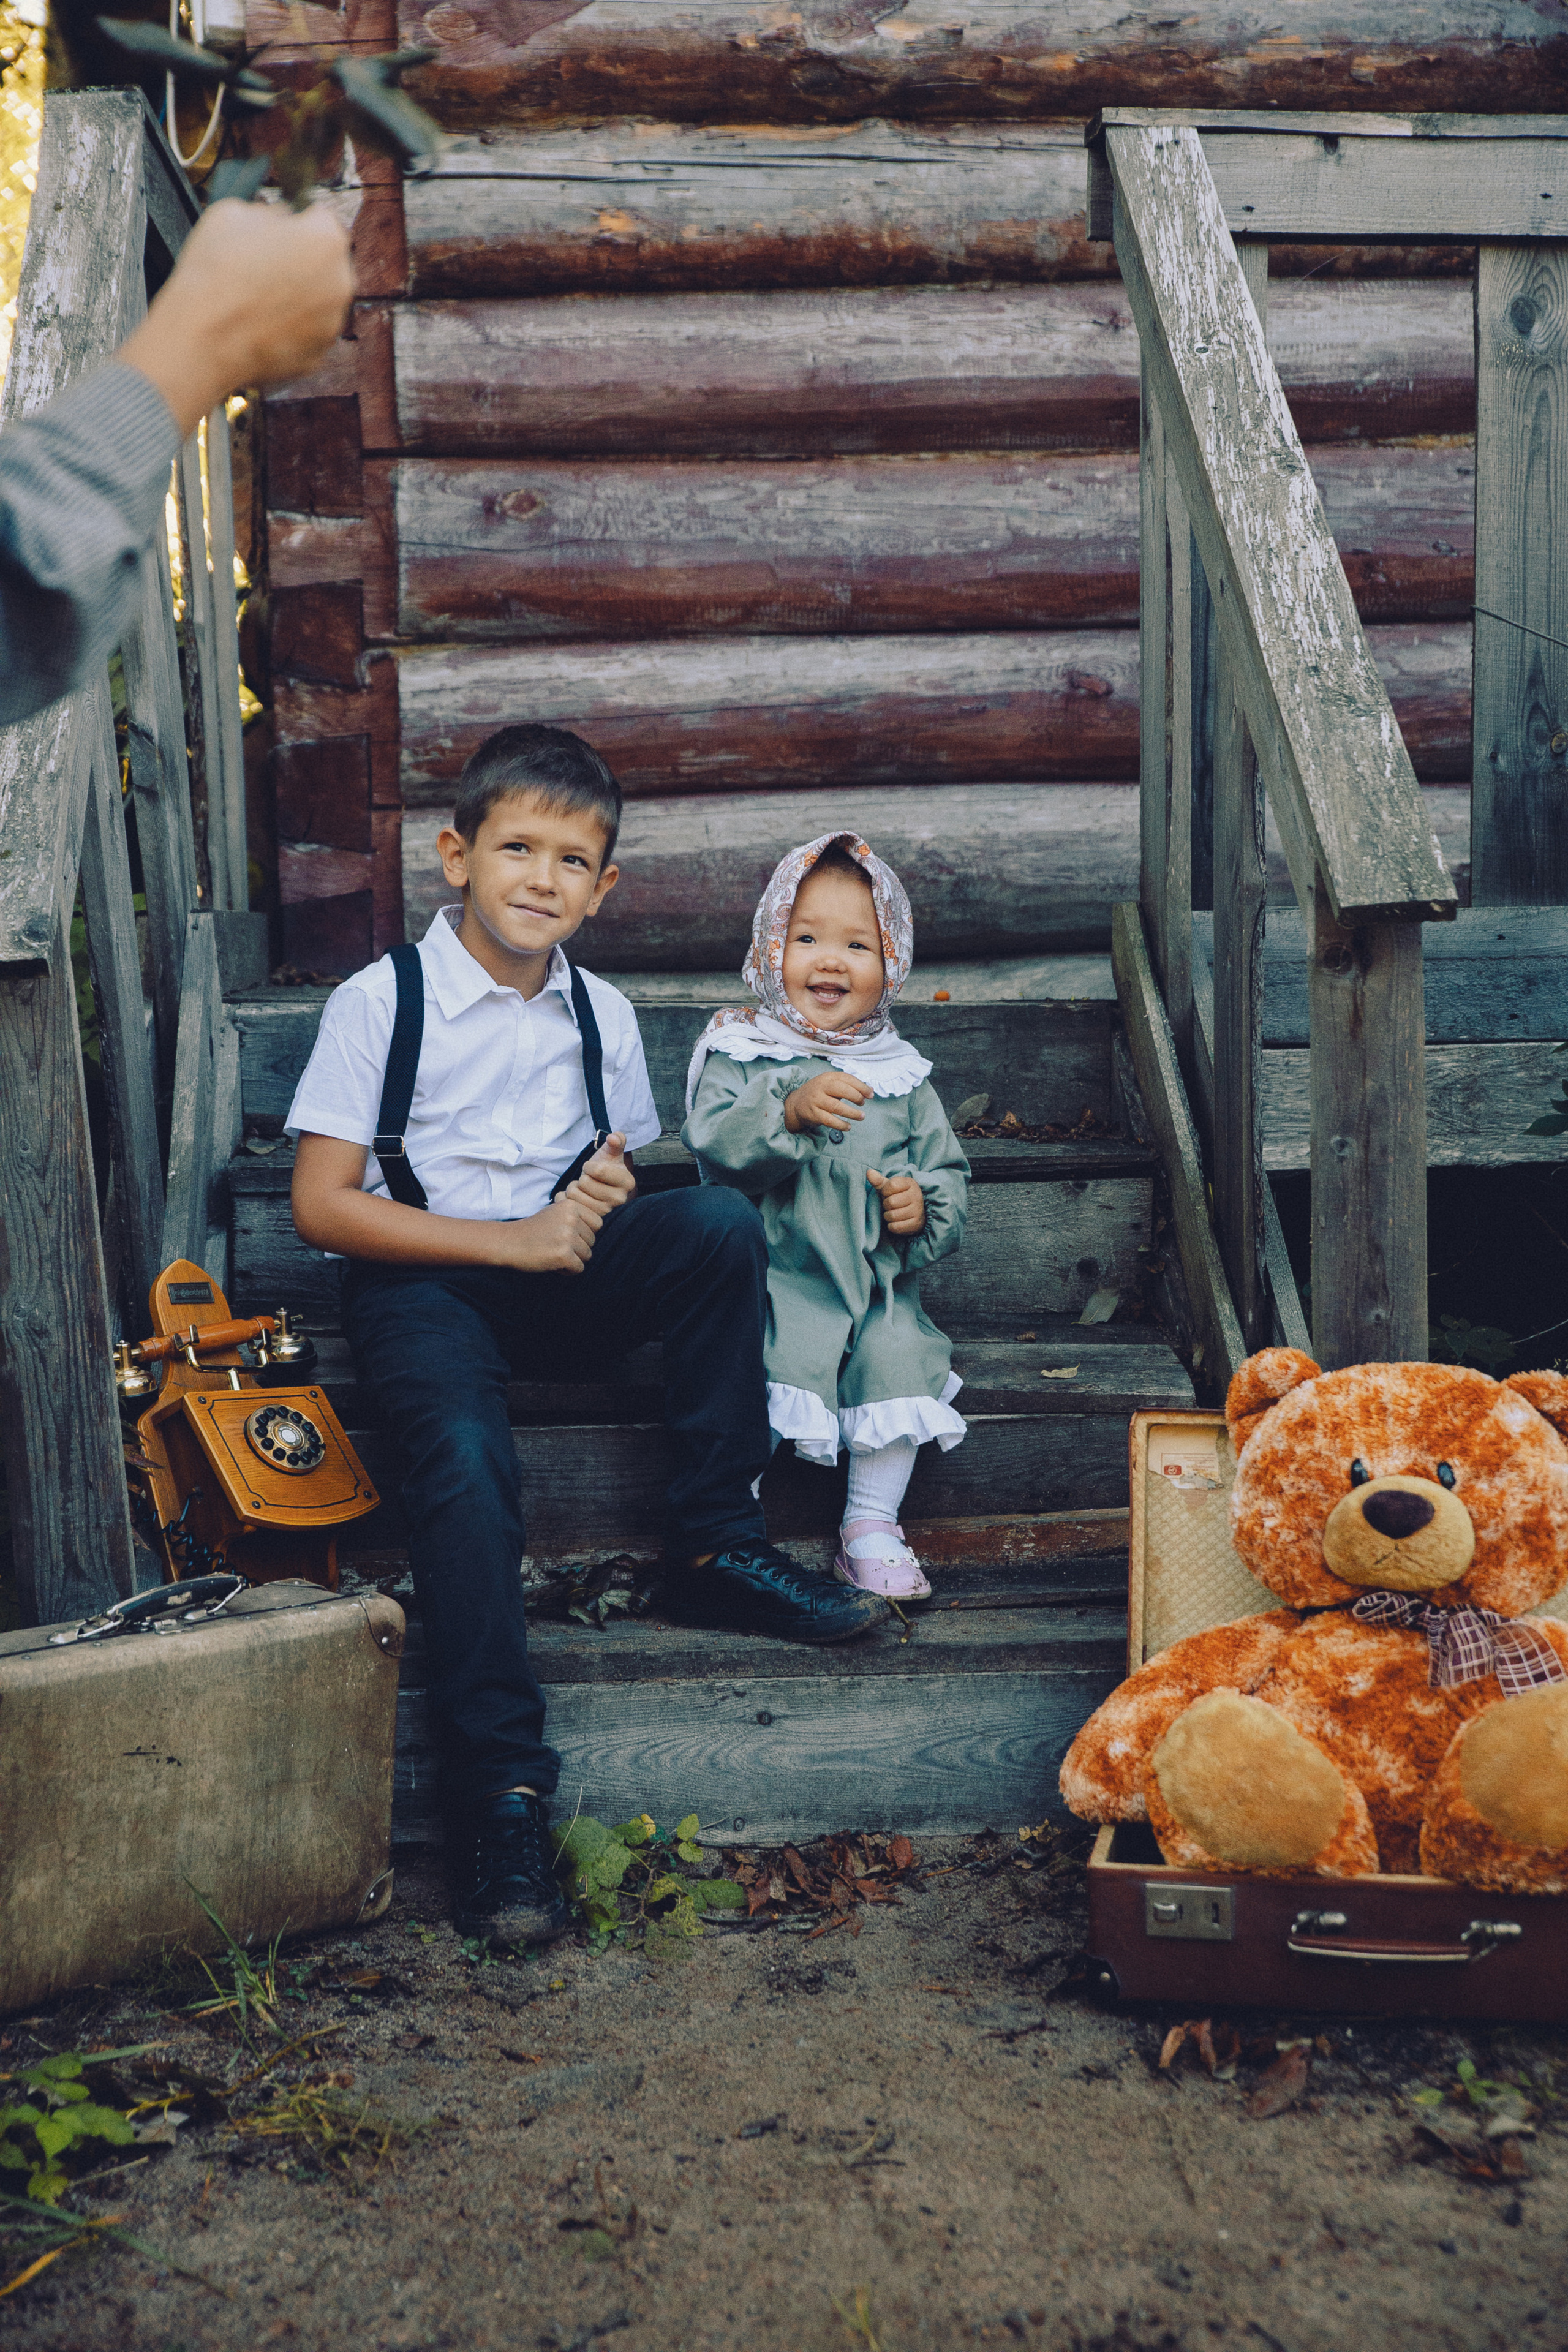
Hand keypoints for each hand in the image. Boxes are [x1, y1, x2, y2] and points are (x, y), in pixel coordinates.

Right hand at [117, 198, 352, 436]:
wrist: (202, 340)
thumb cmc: (215, 272)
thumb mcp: (233, 213)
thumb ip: (269, 213)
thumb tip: (281, 219)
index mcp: (326, 241)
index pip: (321, 220)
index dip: (297, 223)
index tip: (280, 231)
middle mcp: (341, 284)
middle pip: (326, 264)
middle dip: (302, 261)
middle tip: (264, 266)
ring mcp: (332, 325)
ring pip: (319, 301)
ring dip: (298, 296)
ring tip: (258, 299)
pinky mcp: (318, 356)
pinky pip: (307, 334)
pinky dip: (290, 329)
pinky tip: (260, 326)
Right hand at [492, 1193, 602, 1273]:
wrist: (508, 1242)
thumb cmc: (533, 1229)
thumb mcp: (556, 1212)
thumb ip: (577, 1216)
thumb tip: (599, 1227)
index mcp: (572, 1206)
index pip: (597, 1224)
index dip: (584, 1233)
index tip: (565, 1235)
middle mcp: (572, 1219)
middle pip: (592, 1241)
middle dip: (578, 1248)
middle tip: (556, 1246)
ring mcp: (568, 1237)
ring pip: (587, 1255)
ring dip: (573, 1259)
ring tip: (553, 1254)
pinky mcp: (563, 1255)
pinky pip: (579, 1268)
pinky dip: (567, 1270)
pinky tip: (552, 1264)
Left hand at [563, 1132, 636, 1217]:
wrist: (595, 1187)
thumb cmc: (604, 1169)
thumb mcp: (610, 1153)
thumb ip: (616, 1142)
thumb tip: (614, 1137)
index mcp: (628, 1182)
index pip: (598, 1170)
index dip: (589, 1166)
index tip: (593, 1169)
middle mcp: (620, 1200)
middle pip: (585, 1183)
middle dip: (582, 1178)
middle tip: (589, 1181)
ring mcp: (605, 1212)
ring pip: (575, 1194)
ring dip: (574, 1188)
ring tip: (583, 1189)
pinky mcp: (590, 1220)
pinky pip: (569, 1204)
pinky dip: (566, 1198)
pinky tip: (576, 1198)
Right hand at [783, 1069, 872, 1133]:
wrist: (796, 1104)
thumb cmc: (819, 1094)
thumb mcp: (832, 1085)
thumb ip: (850, 1087)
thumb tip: (870, 1090)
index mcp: (828, 1077)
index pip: (847, 1078)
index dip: (861, 1086)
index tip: (870, 1094)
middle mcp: (821, 1087)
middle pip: (842, 1089)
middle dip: (856, 1097)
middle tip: (863, 1103)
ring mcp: (816, 1100)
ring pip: (836, 1106)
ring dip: (851, 1113)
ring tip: (861, 1116)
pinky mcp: (813, 1114)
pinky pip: (829, 1120)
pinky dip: (840, 1124)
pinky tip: (848, 1127)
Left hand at [867, 1169, 926, 1235]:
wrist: (915, 1213)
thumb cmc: (898, 1197)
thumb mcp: (889, 1188)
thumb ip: (878, 1181)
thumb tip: (869, 1172)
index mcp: (910, 1183)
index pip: (891, 1185)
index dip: (885, 1192)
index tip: (888, 1194)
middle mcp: (916, 1196)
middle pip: (891, 1202)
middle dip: (886, 1205)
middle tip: (890, 1205)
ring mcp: (918, 1211)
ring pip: (892, 1216)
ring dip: (888, 1216)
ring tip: (893, 1213)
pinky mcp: (916, 1224)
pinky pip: (895, 1227)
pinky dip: (891, 1226)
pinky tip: (896, 1221)